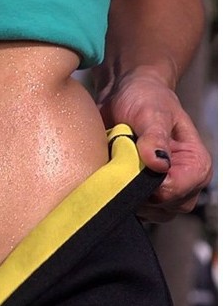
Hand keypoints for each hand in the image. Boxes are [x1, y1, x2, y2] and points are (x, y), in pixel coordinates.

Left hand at [97, 69, 211, 222]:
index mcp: (196, 164)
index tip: (130, 168)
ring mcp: (162, 190)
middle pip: (163, 208)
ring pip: (146, 211)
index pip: (177, 192)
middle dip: (138, 192)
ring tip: (116, 166)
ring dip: (126, 193)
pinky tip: (109, 176)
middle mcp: (184, 182)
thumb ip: (154, 137)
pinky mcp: (140, 192)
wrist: (125, 94)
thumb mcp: (151, 112)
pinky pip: (130, 207)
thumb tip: (159, 164)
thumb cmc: (145, 98)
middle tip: (118, 166)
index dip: (152, 186)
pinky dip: (118, 196)